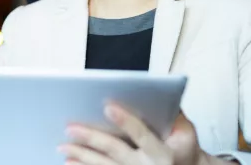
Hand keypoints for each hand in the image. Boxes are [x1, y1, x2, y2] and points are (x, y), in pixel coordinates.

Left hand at [59, 103, 212, 164]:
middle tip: (71, 127)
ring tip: (63, 147)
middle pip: (115, 151)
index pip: (141, 135)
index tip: (108, 107)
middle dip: (91, 139)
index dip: (126, 121)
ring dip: (81, 156)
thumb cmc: (184, 150)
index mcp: (163, 154)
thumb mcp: (187, 132)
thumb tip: (157, 92)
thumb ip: (174, 114)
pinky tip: (70, 162)